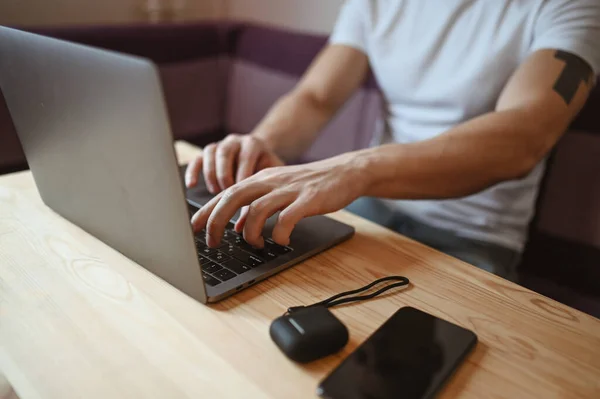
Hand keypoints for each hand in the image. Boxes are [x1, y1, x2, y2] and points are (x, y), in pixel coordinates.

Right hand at [185, 134, 284, 193]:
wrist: (260, 154)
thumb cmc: (265, 168)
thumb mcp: (269, 176)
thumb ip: (262, 193)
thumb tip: (244, 223)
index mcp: (252, 144)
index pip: (244, 158)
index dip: (241, 177)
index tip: (242, 196)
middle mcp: (235, 141)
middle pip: (224, 153)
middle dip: (224, 176)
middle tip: (227, 194)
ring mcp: (220, 144)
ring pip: (209, 153)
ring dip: (211, 175)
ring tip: (216, 191)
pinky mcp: (207, 152)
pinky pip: (197, 159)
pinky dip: (192, 172)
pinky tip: (192, 185)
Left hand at [190, 153, 368, 247]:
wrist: (344, 172)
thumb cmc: (309, 185)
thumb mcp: (278, 191)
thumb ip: (256, 206)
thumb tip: (234, 227)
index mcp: (261, 178)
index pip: (226, 192)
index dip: (206, 211)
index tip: (192, 228)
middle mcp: (271, 181)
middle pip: (234, 197)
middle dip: (217, 221)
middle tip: (212, 242)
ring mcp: (289, 189)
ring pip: (257, 208)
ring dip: (250, 232)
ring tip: (256, 244)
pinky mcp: (308, 199)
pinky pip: (287, 218)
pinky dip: (280, 233)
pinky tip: (282, 240)